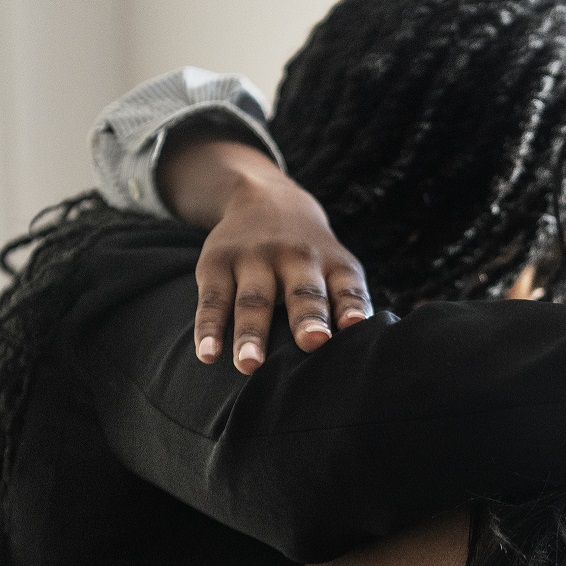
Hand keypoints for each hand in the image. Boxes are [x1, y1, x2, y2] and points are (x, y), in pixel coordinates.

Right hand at [158, 133, 371, 373]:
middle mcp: (297, 258)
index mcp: (333, 264)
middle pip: (303, 293)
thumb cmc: (312, 258)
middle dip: (308, 319)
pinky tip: (207, 354)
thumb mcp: (336, 268)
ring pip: (254, 300)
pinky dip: (209, 329)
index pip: (348, 288)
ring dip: (252, 333)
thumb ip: (347, 305)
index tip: (355, 325)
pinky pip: (213, 301)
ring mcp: (255, 259)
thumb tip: (358, 355)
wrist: (266, 199)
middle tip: (313, 343)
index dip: (353, 307)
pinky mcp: (217, 263)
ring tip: (249, 366)